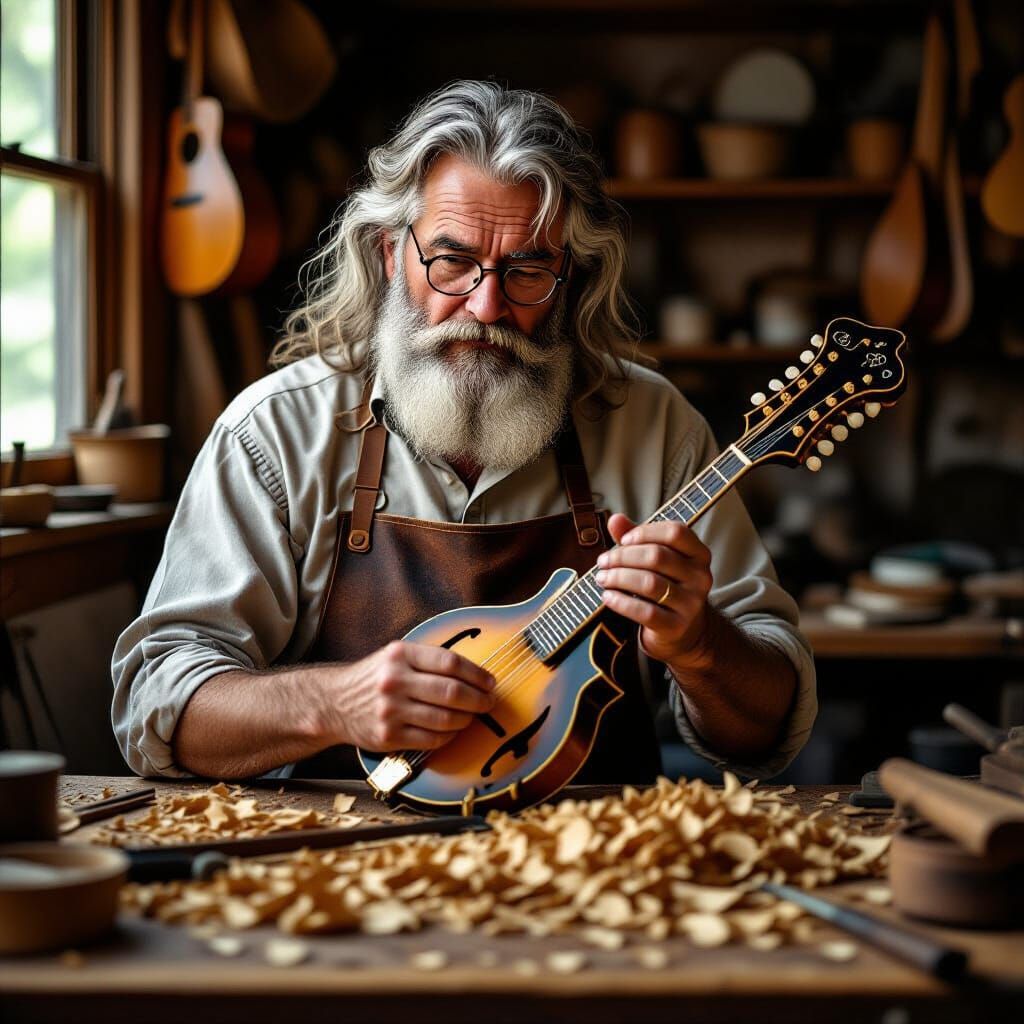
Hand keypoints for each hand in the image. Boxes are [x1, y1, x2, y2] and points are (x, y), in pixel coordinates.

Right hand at [327, 642, 495, 751]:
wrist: (334, 702)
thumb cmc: (375, 677)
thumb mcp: (396, 655)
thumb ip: (429, 660)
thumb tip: (475, 673)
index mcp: (400, 654)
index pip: (450, 662)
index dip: (477, 674)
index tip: (490, 682)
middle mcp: (394, 681)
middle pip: (451, 692)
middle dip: (479, 699)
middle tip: (489, 702)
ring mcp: (390, 710)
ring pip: (445, 718)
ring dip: (467, 719)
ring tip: (472, 716)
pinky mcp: (389, 736)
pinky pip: (432, 739)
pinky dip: (450, 735)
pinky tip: (453, 729)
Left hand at [595, 513, 712, 665]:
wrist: (683, 632)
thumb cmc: (666, 587)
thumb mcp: (657, 560)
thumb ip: (637, 538)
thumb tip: (615, 519)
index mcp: (699, 554)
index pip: (675, 532)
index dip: (645, 532)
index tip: (623, 539)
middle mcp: (701, 577)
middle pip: (657, 556)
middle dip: (623, 556)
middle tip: (603, 561)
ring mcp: (691, 603)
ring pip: (649, 583)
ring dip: (618, 578)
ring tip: (601, 578)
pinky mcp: (676, 626)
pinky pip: (645, 612)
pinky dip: (621, 602)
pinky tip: (608, 597)